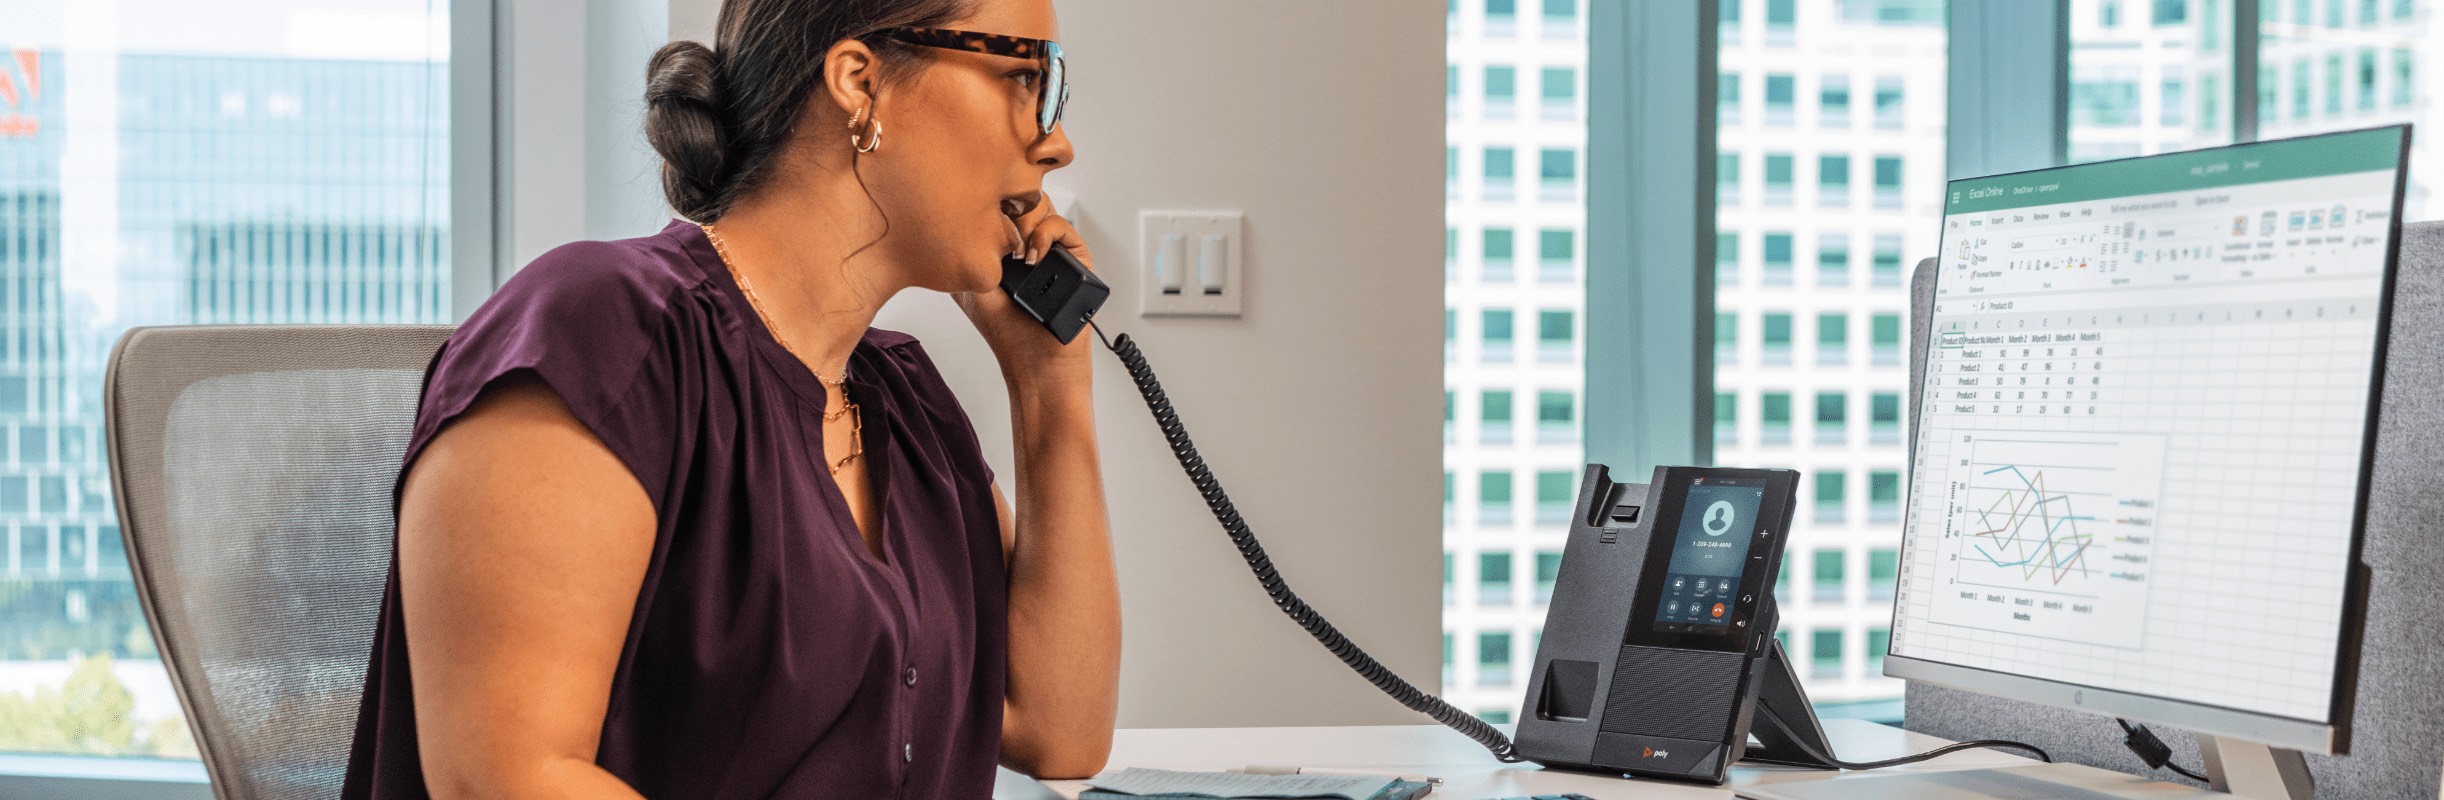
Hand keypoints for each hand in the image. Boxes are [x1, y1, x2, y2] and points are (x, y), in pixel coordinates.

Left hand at [954, 194, 1094, 389]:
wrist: (1036, 360)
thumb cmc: (1005, 330)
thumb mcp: (969, 284)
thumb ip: (966, 248)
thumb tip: (961, 212)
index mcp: (1005, 245)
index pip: (999, 202)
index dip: (988, 199)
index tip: (977, 211)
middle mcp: (1030, 242)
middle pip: (1022, 197)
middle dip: (1008, 205)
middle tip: (998, 228)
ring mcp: (1053, 248)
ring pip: (1043, 205)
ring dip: (1025, 220)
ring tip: (1016, 250)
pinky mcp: (1076, 258)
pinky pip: (1063, 226)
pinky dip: (1046, 235)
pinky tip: (1033, 258)